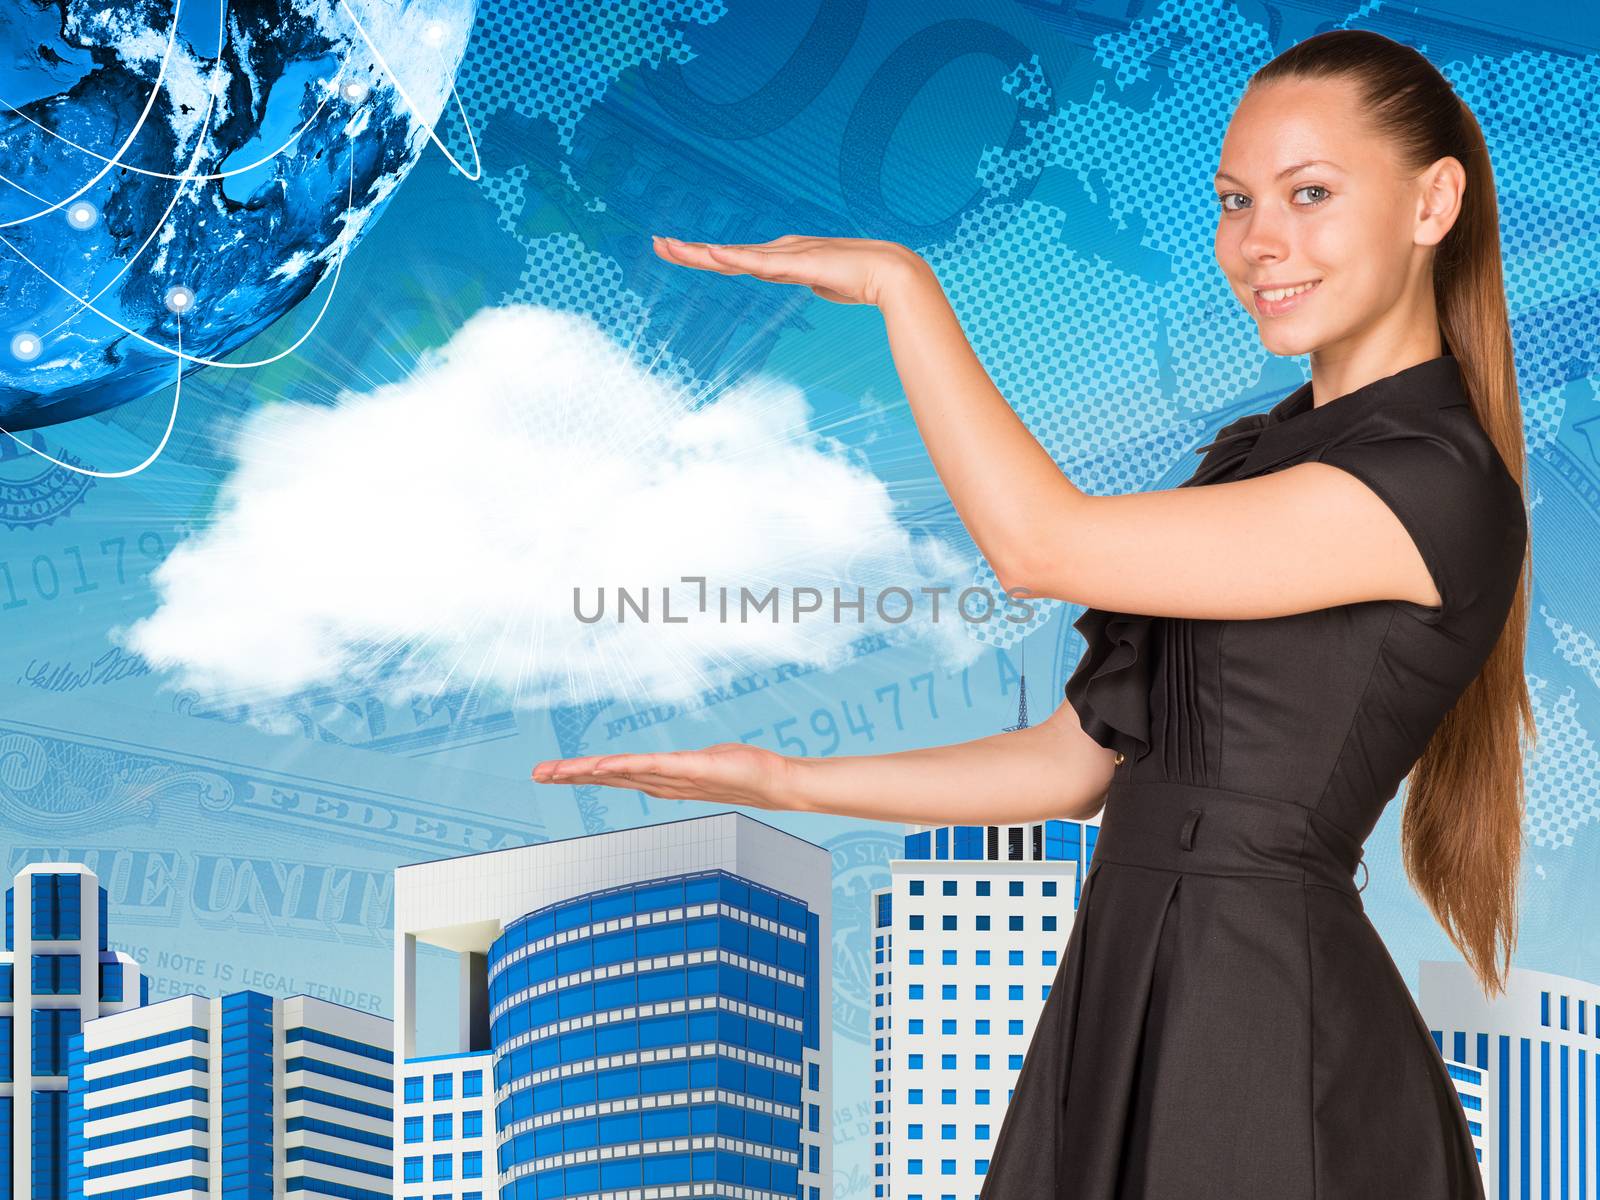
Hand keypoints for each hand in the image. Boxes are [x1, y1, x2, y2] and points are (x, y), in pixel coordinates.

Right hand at [531, 742, 801, 811]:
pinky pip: (651, 766)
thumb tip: (666, 766)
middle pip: (606, 778)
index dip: (579, 776)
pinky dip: (624, 768)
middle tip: (536, 774)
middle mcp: (661, 782)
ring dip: (586, 773)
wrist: (774, 782)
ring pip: (621, 774)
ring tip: (554, 772)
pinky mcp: (691, 768)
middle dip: (569, 777)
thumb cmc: (741, 771)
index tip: (549, 773)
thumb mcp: (702, 763)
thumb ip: (680, 766)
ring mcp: (673, 778)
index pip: (612, 776)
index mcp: (660, 779)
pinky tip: (601, 766)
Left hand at [652, 234, 925, 306]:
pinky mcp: (799, 264)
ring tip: (672, 248)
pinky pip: (761, 263)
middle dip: (689, 250)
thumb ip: (805, 279)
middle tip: (655, 243)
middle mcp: (777, 251)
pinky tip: (714, 255)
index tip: (675, 251)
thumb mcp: (819, 282)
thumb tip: (803, 280)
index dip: (703, 255)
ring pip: (735, 256)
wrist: (890, 271)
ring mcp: (787, 256)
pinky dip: (736, 258)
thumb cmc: (859, 278)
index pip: (732, 258)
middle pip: (725, 254)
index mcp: (779, 256)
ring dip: (702, 253)